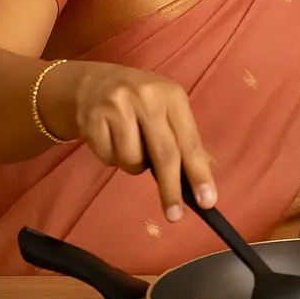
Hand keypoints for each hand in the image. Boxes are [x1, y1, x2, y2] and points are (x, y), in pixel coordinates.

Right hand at [62, 61, 214, 221]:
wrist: (92, 82)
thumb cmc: (140, 101)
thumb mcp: (167, 108)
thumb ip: (182, 138)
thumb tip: (199, 179)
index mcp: (173, 97)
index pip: (190, 142)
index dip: (199, 174)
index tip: (207, 201)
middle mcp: (147, 99)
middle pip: (164, 154)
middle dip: (171, 189)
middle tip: (175, 215)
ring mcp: (117, 108)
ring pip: (133, 161)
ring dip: (135, 165)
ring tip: (132, 145)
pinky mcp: (92, 120)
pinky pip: (109, 159)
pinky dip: (113, 158)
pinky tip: (112, 139)